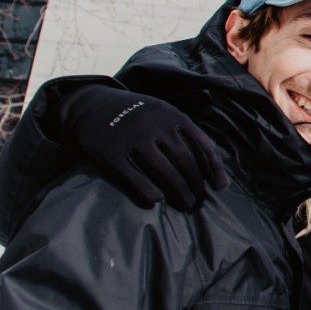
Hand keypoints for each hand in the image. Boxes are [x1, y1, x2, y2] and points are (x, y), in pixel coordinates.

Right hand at [54, 84, 228, 208]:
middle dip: (196, 185)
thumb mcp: (164, 114)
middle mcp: (155, 124)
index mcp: (173, 115)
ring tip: (186, 204)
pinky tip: (158, 199)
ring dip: (180, 192)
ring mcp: (132, 137)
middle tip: (199, 202)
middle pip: (185, 162)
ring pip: (164, 171)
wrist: (91, 104)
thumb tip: (211, 165)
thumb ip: (187, 134)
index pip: (203, 146)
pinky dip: (149, 191)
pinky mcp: (110, 151)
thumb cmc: (138, 116)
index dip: (214, 170)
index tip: (219, 188)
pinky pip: (135, 177)